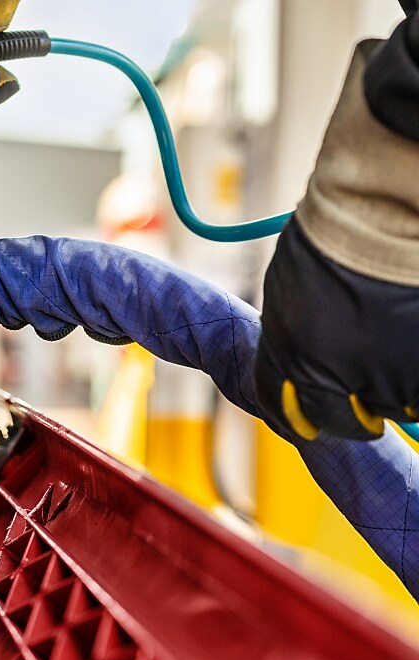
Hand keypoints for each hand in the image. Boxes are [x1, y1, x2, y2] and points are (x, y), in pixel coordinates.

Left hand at [254, 38, 418, 440]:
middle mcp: (338, 375)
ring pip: (398, 403)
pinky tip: (414, 334)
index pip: (287, 409)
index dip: (300, 418)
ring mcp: (392, 375)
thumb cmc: (336, 231)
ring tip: (401, 337)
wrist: (383, 202)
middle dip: (355, 413)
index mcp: (291, 356)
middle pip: (346, 421)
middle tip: (369, 398)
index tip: (311, 423)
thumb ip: (296, 337)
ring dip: (399, 382)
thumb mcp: (293, 290)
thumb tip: (306, 361)